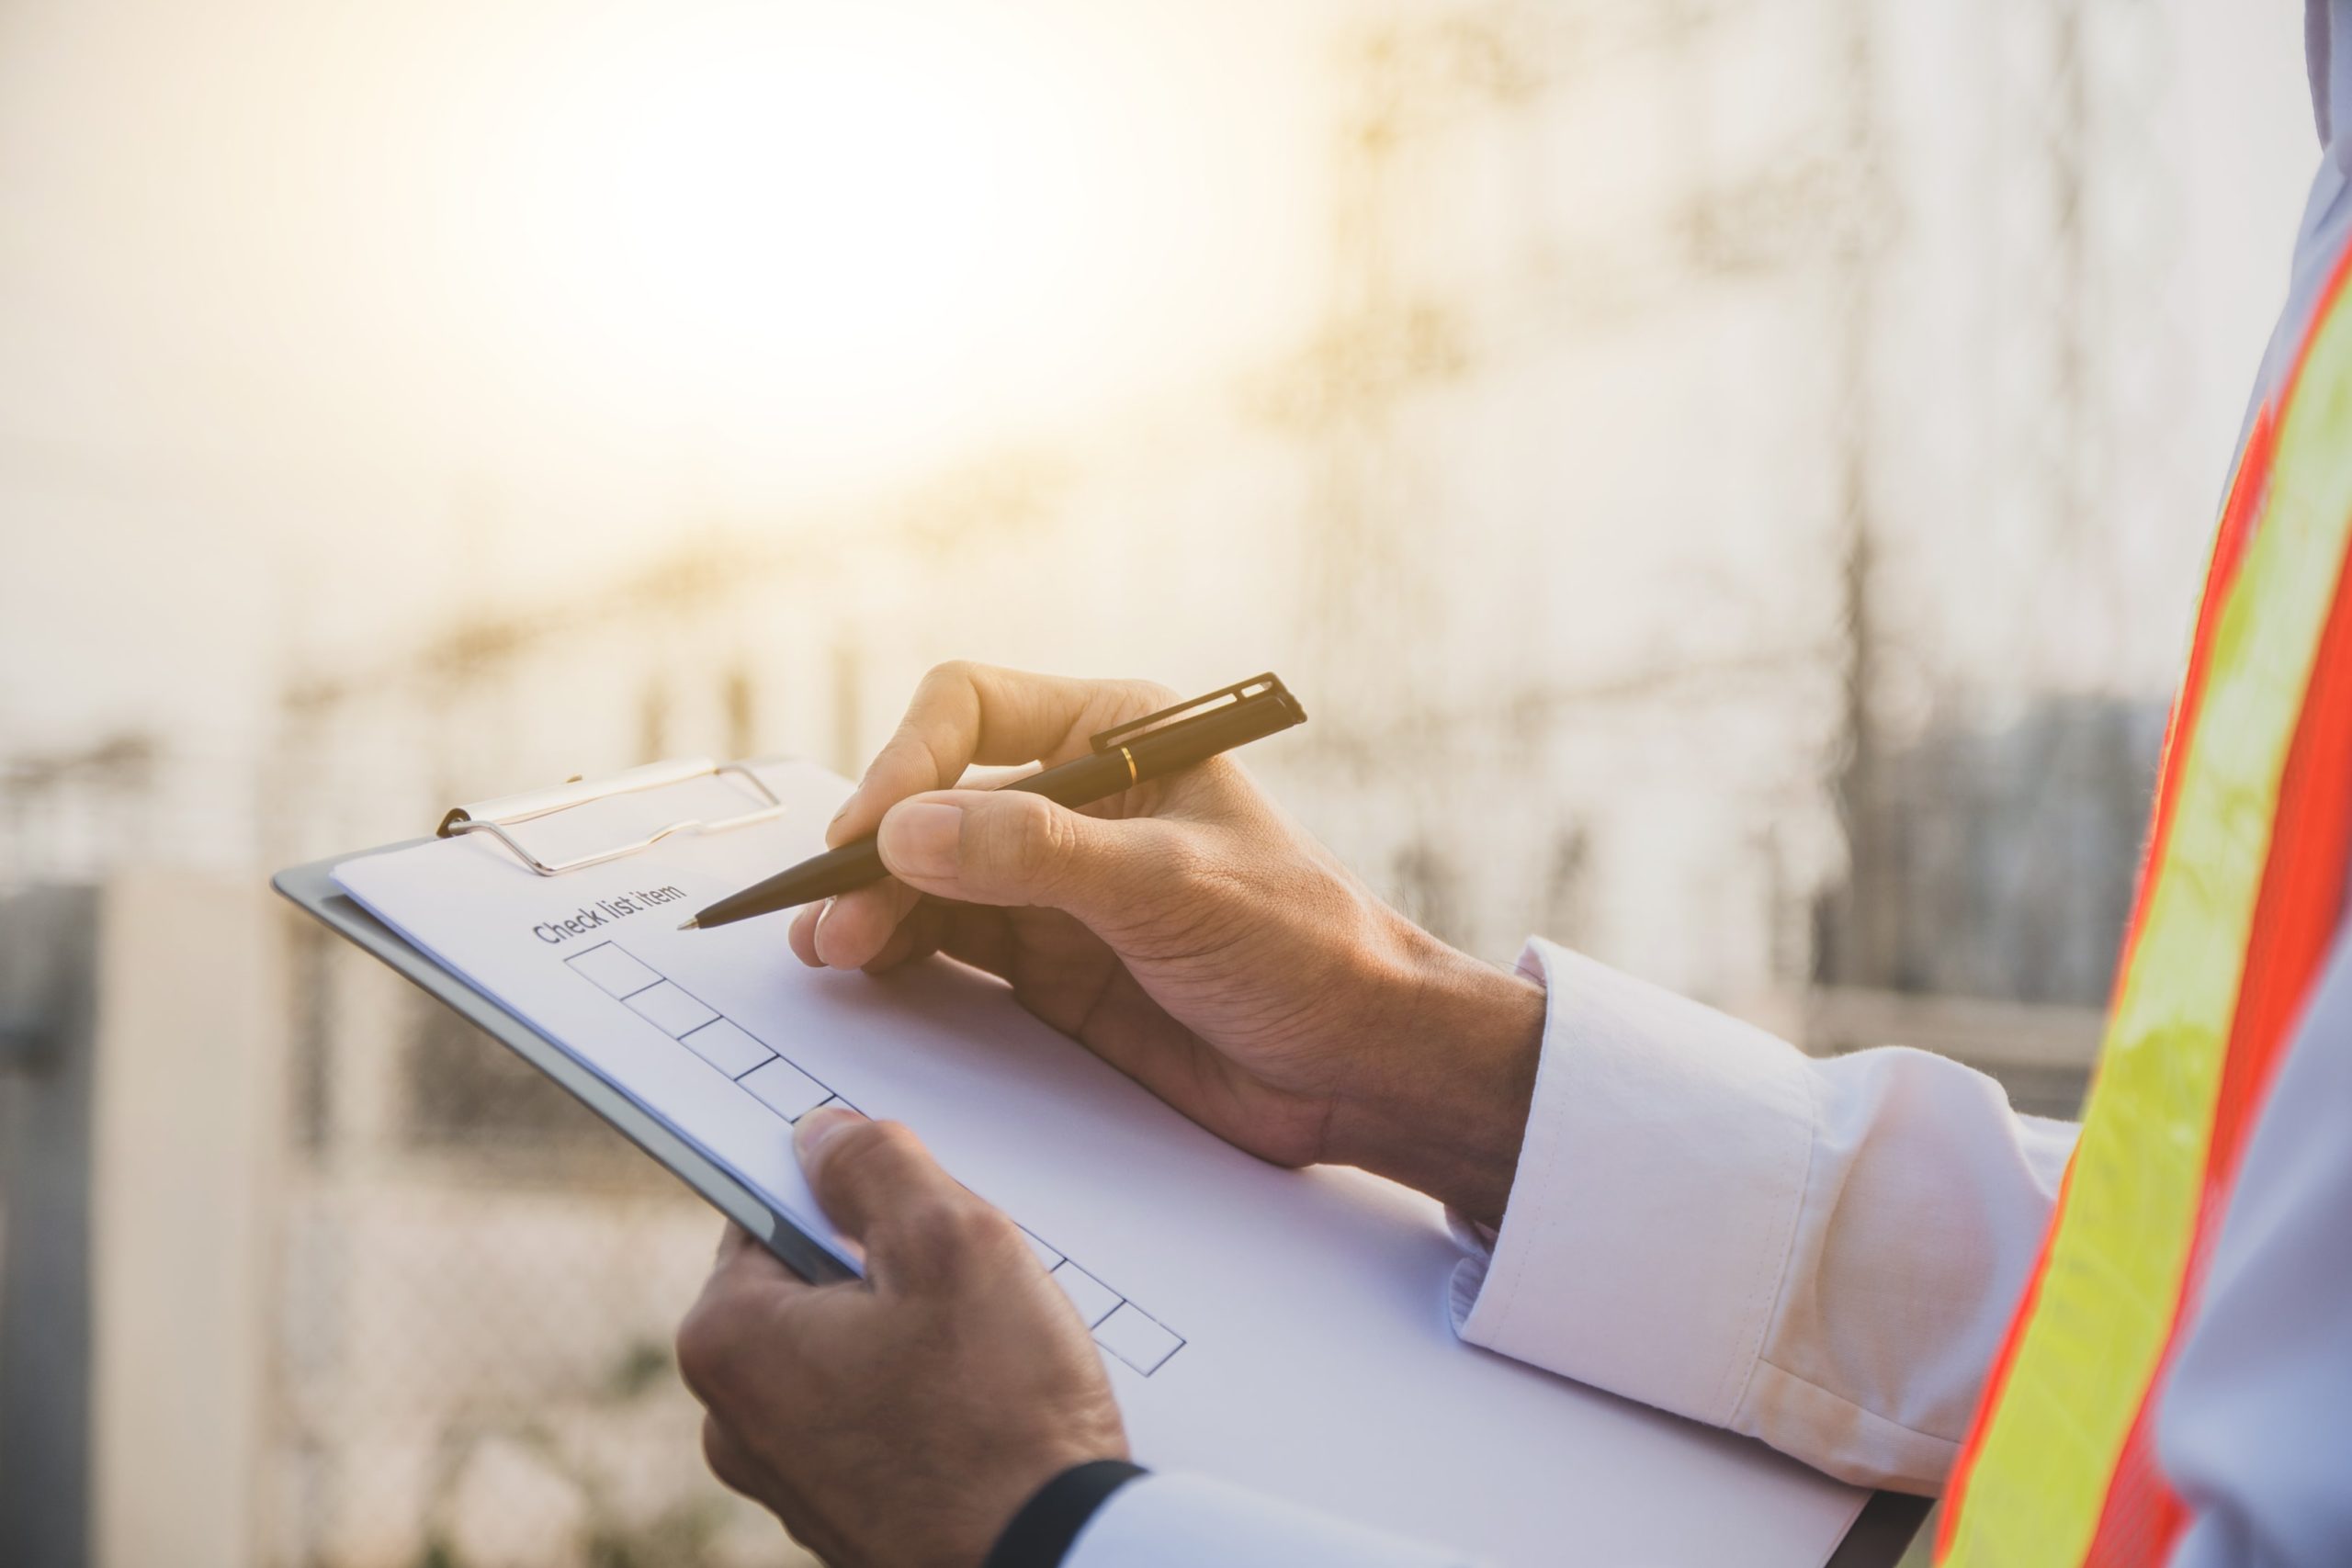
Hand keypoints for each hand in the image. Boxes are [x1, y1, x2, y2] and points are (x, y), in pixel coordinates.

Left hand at [677, 1108, 1125, 1567]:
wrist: (1052, 1562)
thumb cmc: (1000, 1413)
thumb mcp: (949, 1237)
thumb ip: (875, 1163)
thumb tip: (822, 1136)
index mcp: (728, 1340)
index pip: (767, 1210)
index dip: (846, 1189)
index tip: (908, 1199)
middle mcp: (734, 1420)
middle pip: (810, 1283)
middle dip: (889, 1267)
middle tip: (966, 1281)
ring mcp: (789, 1480)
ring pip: (852, 1350)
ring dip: (915, 1333)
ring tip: (988, 1352)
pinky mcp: (846, 1517)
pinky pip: (879, 1416)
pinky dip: (928, 1398)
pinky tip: (988, 1407)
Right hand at [791, 662, 1545, 1224]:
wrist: (1362, 1066)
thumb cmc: (1306, 949)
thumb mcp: (1172, 887)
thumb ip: (1038, 856)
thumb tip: (906, 830)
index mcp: (1118, 736)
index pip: (968, 711)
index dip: (907, 763)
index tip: (873, 835)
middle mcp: (1076, 801)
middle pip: (932, 801)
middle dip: (874, 854)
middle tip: (832, 922)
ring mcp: (1055, 887)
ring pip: (926, 880)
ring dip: (872, 911)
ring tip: (830, 953)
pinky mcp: (1049, 967)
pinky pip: (948, 949)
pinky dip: (900, 958)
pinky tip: (868, 978)